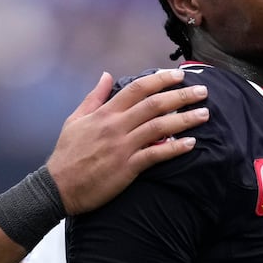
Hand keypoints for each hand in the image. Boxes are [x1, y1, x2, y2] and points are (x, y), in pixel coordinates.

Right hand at [46, 70, 209, 213]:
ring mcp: (122, 147)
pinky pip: (156, 155)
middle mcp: (116, 126)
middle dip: (182, 96)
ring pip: (160, 127)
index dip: (161, 80)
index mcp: (105, 113)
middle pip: (155, 104)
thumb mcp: (76, 120)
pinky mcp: (127, 168)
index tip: (179, 75)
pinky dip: (174, 148)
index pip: (138, 89)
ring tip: (204, 115)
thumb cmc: (67, 154)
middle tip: (203, 92)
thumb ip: (94, 97)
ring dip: (185, 119)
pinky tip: (191, 144)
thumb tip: (107, 75)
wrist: (58, 187)